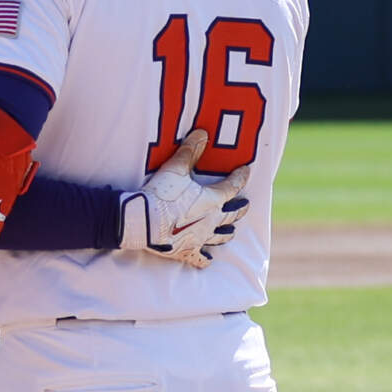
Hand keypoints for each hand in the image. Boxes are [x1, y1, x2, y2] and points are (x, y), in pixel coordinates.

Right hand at [120, 128, 251, 267]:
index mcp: (213, 200)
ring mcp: (200, 238)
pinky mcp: (186, 252)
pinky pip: (200, 258)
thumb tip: (203, 131)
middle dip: (240, 209)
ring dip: (227, 233)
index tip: (246, 170)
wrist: (144, 222)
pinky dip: (205, 259)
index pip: (233, 186)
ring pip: (220, 237)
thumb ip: (190, 150)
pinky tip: (209, 260)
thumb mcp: (175, 168)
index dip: (240, 177)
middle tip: (246, 205)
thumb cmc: (162, 194)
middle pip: (232, 215)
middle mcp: (212, 221)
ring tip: (231, 231)